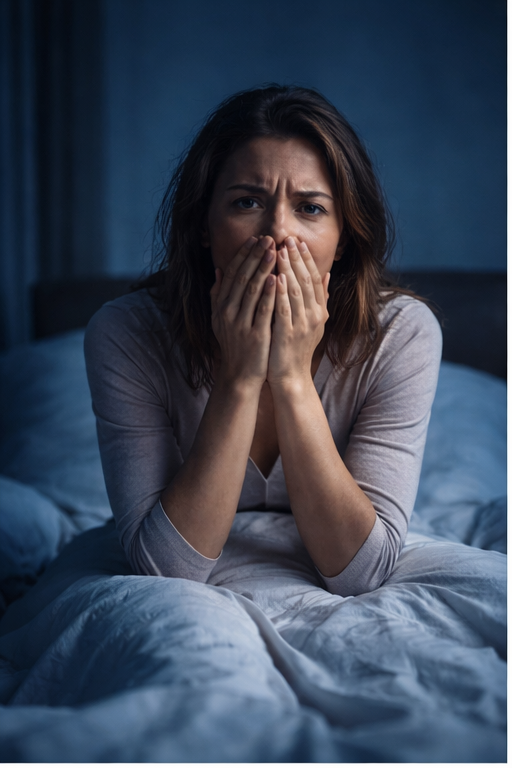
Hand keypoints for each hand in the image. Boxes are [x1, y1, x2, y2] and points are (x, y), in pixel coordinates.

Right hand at [210, 235, 276, 389]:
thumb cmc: (235, 345)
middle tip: (268, 238)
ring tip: (274, 250)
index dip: (243, 255)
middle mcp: (228, 312)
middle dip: (255, 256)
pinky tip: (276, 278)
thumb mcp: (220, 319)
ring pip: (252, 290)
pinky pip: (262, 310)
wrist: (239, 375)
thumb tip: (217, 270)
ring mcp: (240, 323)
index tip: (255, 239)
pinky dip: (269, 293)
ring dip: (263, 268)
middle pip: (242, 277)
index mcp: (221, 306)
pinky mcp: (255, 335)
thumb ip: (218, 295)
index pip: (232, 273)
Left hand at [268, 236, 329, 387]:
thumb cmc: (297, 348)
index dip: (306, 259)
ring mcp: (302, 325)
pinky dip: (280, 293)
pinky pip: (284, 309)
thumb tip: (327, 274)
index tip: (297, 242)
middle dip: (296, 258)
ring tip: (279, 251)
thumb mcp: (313, 322)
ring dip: (288, 269)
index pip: (314, 279)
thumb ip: (319, 299)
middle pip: (306, 281)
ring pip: (296, 291)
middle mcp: (314, 316)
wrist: (291, 377)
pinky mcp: (288, 335)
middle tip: (287, 239)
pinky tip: (274, 278)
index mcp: (319, 311)